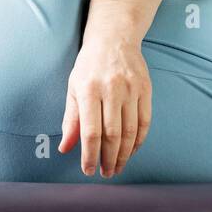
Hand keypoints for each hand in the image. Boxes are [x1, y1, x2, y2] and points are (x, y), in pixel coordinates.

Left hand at [59, 34, 151, 177]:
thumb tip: (66, 148)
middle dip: (109, 159)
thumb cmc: (89, 65)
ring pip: (130, 130)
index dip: (90, 155)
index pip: (90, 131)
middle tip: (106, 173)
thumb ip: (70, 119)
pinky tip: (132, 150)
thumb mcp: (73, 88)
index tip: (88, 170)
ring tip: (118, 166)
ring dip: (125, 154)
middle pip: (112, 134)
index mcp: (89, 90)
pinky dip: (139, 139)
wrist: (114, 38)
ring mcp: (131, 89)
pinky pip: (145, 121)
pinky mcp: (146, 89)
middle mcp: (111, 90)